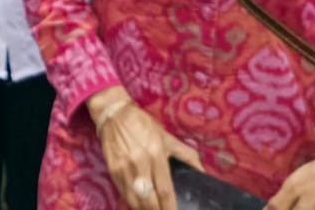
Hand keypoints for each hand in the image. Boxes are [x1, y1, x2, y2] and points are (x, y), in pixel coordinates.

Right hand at [91, 88, 201, 209]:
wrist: (113, 113)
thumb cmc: (143, 125)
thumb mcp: (167, 137)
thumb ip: (186, 155)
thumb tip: (202, 172)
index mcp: (156, 155)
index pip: (165, 190)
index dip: (170, 207)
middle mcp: (139, 165)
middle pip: (149, 200)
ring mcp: (123, 169)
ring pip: (135, 201)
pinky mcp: (112, 171)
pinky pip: (123, 194)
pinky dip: (132, 203)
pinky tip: (139, 206)